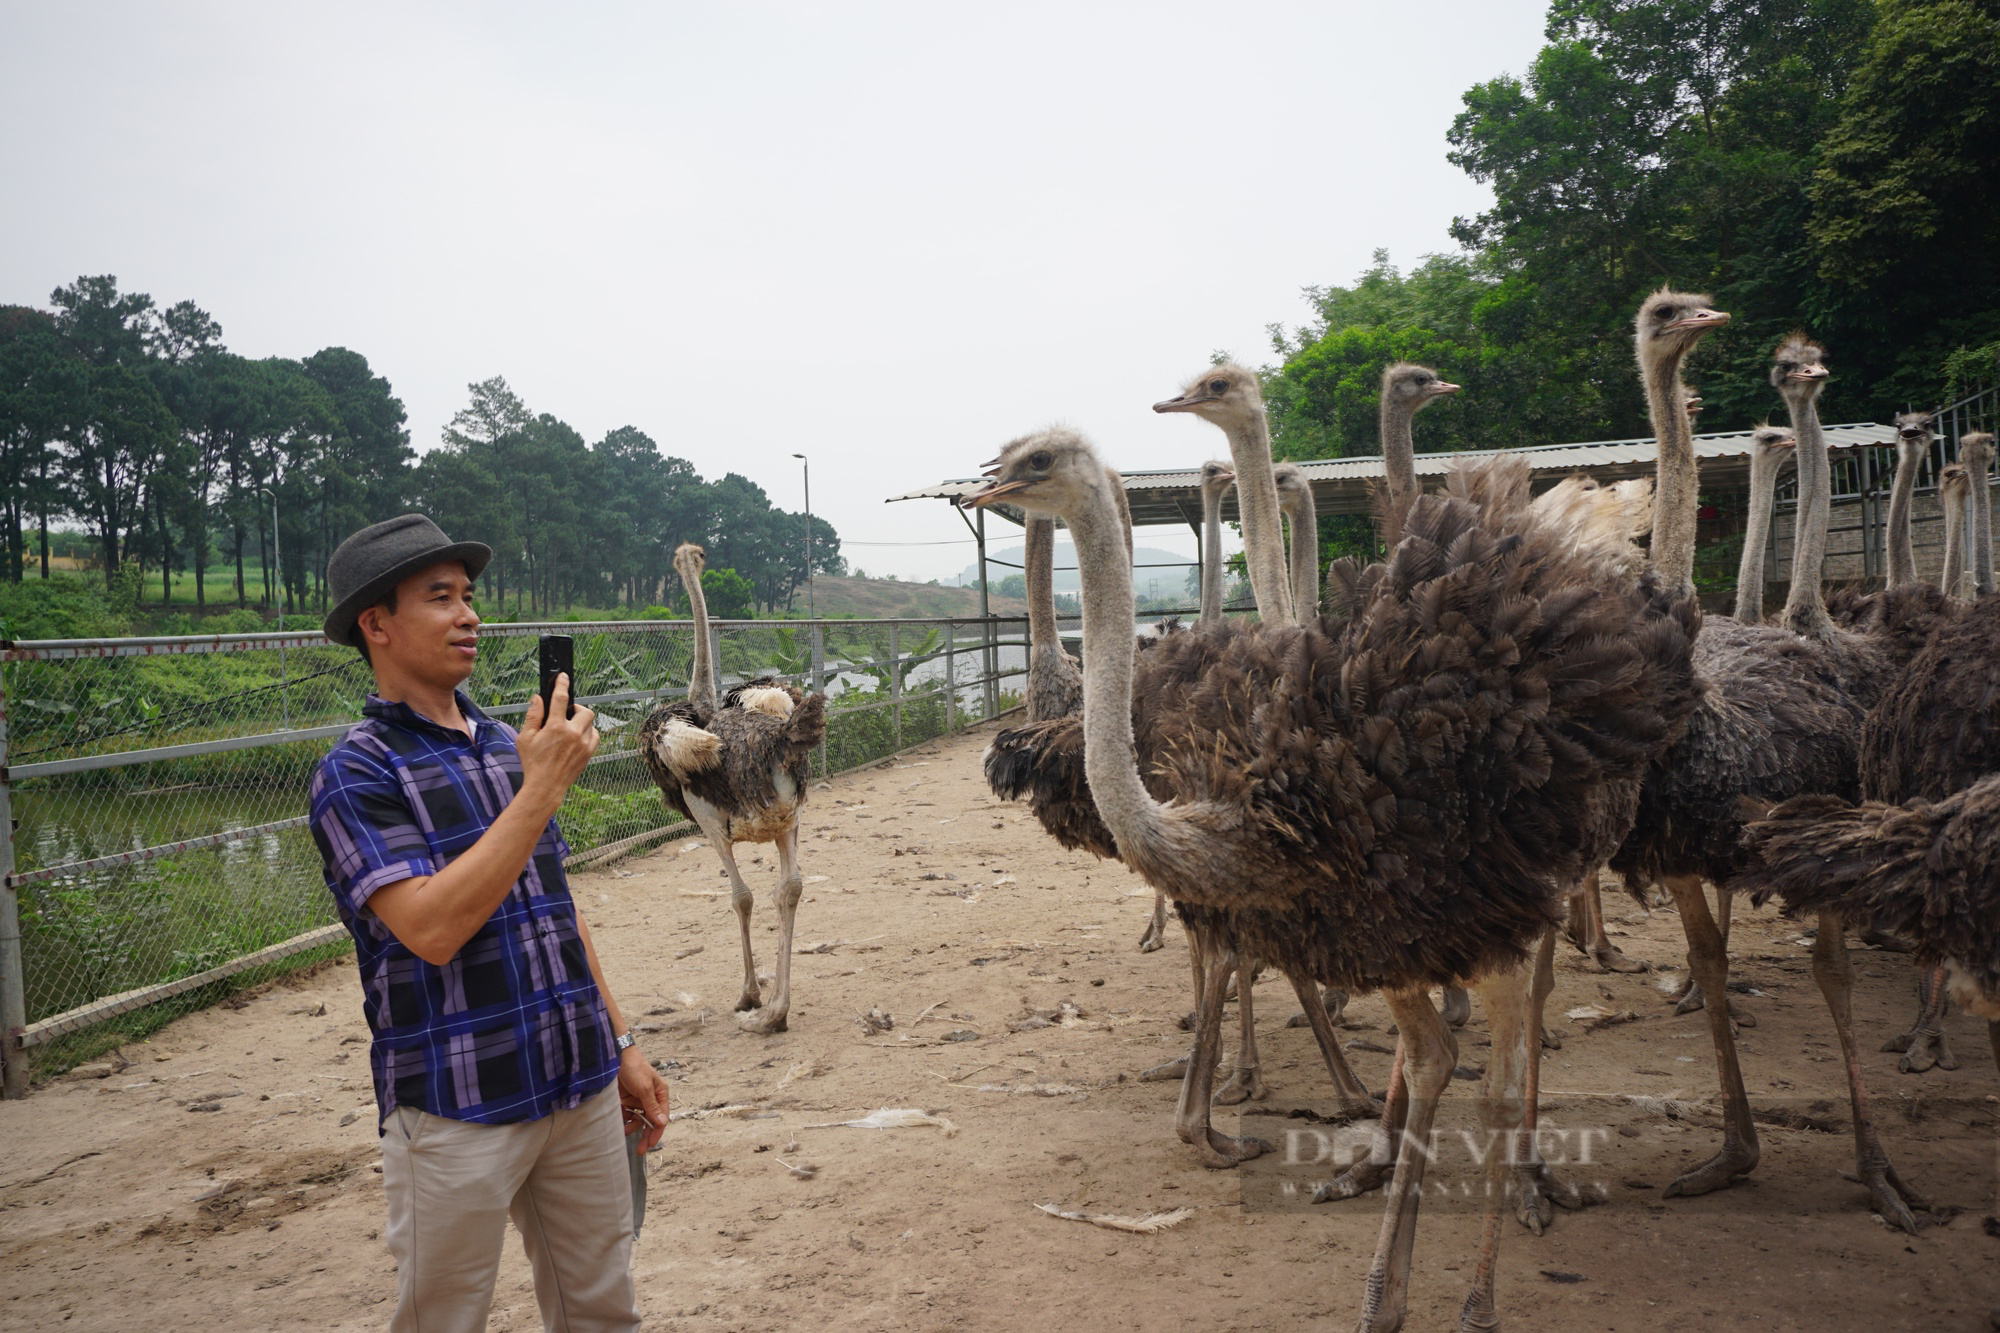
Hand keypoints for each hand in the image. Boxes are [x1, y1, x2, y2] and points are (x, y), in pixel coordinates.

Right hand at [517, 673, 597, 816]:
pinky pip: (595, 735)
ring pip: (591, 723)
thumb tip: (538, 698)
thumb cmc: (533, 764)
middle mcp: (573, 734)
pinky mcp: (589, 753)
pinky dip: (589, 733)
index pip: (561, 698)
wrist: (546, 787)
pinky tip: (577, 738)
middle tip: (565, 714)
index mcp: (555, 728)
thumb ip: (533, 716)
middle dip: (576, 709)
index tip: (564, 677)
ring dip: (582, 722)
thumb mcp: (525, 738)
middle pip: (584, 710)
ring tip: (569, 729)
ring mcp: (584, 744)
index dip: (562, 684)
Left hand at [618, 1045, 669, 1151]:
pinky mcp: (625, 1100)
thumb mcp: (644, 1087)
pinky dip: (623, 1120)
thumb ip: (652, 1106)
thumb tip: (662, 1122)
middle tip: (641, 1150)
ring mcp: (637, 1100)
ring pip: (637, 1120)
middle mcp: (650, 1098)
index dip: (657, 1131)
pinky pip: (626, 1115)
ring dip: (631, 1127)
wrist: (614, 1057)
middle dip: (646, 1135)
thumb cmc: (634, 1068)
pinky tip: (618, 1122)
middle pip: (650, 1121)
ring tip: (624, 1131)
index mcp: (660, 1094)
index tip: (650, 1144)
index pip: (661, 1117)